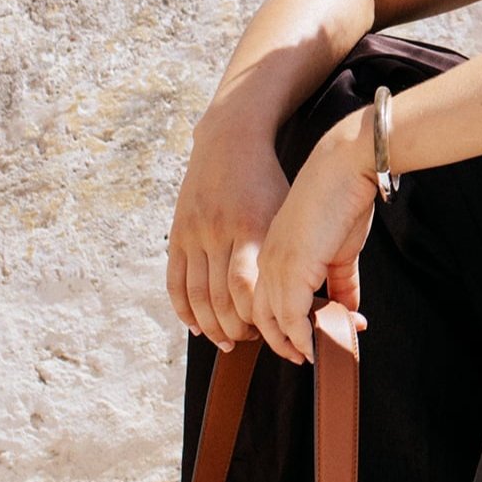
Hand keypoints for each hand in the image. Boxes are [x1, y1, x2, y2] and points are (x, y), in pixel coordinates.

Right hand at [166, 118, 290, 351]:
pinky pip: (175, 282)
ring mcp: (194, 233)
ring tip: (227, 340)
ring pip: (197, 296)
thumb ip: (286, 254)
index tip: (270, 331)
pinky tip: (197, 327)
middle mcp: (218, 232)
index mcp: (250, 227)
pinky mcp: (178, 234)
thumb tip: (305, 301)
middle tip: (250, 339)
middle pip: (221, 299)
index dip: (256, 318)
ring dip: (211, 327)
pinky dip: (184, 310)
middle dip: (236, 329)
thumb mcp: (284, 213)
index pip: (246, 289)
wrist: (229, 141)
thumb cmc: (267, 182)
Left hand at [252, 108, 376, 363]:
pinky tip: (315, 349)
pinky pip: (291, 319)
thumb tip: (350, 311)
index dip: (280, 324)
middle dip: (280, 342)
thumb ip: (340, 282)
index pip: (264, 300)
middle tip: (303, 356)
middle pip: (261, 317)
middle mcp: (266, 262)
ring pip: (274, 323)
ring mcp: (275, 267)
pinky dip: (303, 339)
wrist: (345, 167)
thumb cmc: (343, 199)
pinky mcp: (291, 271)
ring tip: (312, 356)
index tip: (302, 339)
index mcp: (270, 253)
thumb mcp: (340, 249)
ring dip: (293, 345)